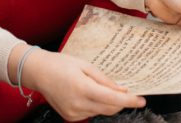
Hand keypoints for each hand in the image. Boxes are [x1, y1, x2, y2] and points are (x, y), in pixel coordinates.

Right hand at [21, 49, 144, 120]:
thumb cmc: (60, 64)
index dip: (130, 100)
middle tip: (124, 91)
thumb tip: (121, 89)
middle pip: (110, 108)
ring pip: (101, 111)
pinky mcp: (70, 116)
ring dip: (106, 102)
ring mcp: (74, 113)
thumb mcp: (85, 65)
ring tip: (97, 87)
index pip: (113, 99)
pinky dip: (95, 105)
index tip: (141, 100)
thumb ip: (104, 79)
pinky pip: (91, 113)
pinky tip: (88, 94)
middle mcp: (78, 104)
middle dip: (120, 101)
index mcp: (83, 88)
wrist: (38, 72)